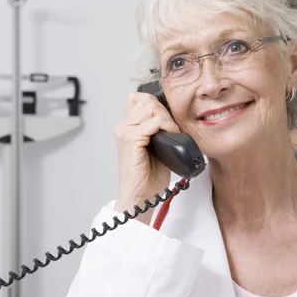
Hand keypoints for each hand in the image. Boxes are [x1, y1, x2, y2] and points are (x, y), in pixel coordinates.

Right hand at [114, 91, 179, 223]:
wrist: (140, 197)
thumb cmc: (148, 177)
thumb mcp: (155, 146)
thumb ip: (157, 129)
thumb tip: (172, 116)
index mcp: (127, 127)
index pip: (139, 98)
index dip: (156, 104)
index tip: (168, 119)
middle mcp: (123, 127)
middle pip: (146, 100)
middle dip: (165, 111)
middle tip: (172, 128)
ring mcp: (125, 132)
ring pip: (150, 107)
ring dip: (167, 118)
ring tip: (172, 133)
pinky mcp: (131, 140)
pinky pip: (154, 122)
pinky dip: (167, 127)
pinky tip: (170, 137)